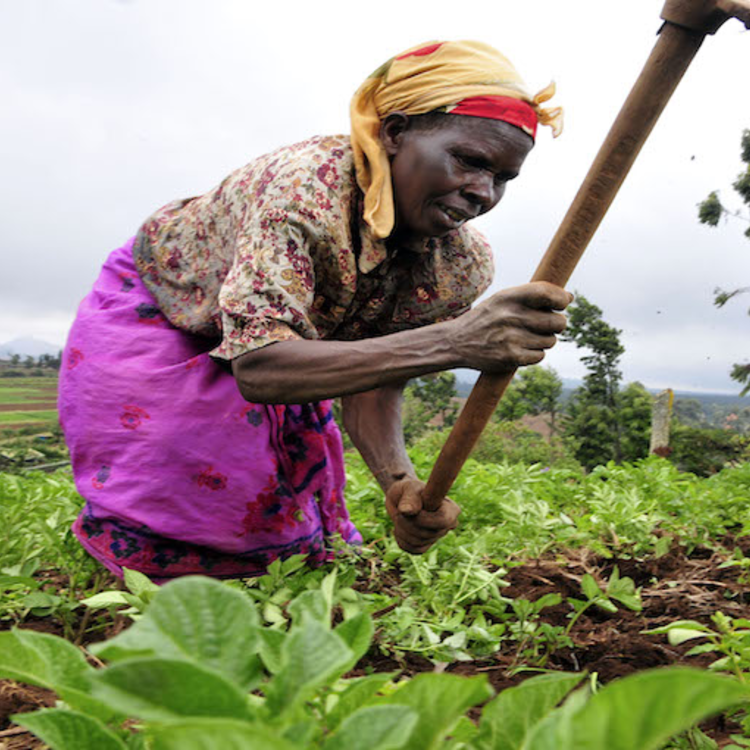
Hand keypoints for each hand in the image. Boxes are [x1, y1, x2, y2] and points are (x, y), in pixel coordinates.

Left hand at [385, 478, 460, 553]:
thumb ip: (409, 498)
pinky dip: (401, 539)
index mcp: (451, 509)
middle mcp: (448, 525)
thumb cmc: (408, 490)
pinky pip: (412, 549)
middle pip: (427, 533)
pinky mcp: (425, 545)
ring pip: (417, 542)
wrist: (400, 498)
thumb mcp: (409, 488)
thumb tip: (406, 511)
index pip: (443, 520)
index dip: (423, 518)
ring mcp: (437, 536)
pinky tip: (400, 527)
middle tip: (400, 509)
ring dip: (402, 529)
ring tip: (400, 515)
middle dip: (408, 522)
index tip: (409, 510)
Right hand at [447, 281, 572, 372]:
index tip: (564, 302)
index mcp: (508, 297)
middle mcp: (510, 316)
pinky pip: (539, 356)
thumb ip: (531, 295)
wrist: (455, 342)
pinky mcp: (510, 357)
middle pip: (557, 322)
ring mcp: (511, 338)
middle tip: (547, 325)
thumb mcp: (501, 299)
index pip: (547, 293)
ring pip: (550, 341)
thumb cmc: (486, 318)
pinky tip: (520, 349)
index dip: (562, 298)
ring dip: (544, 340)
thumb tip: (569, 297)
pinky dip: (534, 354)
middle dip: (557, 324)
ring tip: (526, 338)